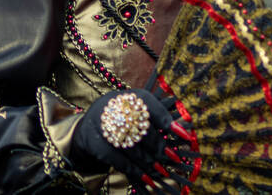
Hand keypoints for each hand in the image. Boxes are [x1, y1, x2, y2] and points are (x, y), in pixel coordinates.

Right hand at [69, 88, 186, 192]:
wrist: (87, 128)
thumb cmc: (121, 119)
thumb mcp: (134, 111)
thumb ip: (156, 117)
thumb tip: (183, 127)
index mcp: (128, 96)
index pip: (149, 103)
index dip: (167, 119)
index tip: (184, 134)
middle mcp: (113, 106)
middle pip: (139, 127)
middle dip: (158, 144)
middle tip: (171, 157)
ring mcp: (101, 123)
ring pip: (129, 144)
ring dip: (147, 159)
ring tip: (160, 169)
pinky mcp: (92, 141)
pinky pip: (115, 157)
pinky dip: (131, 168)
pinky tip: (144, 176)